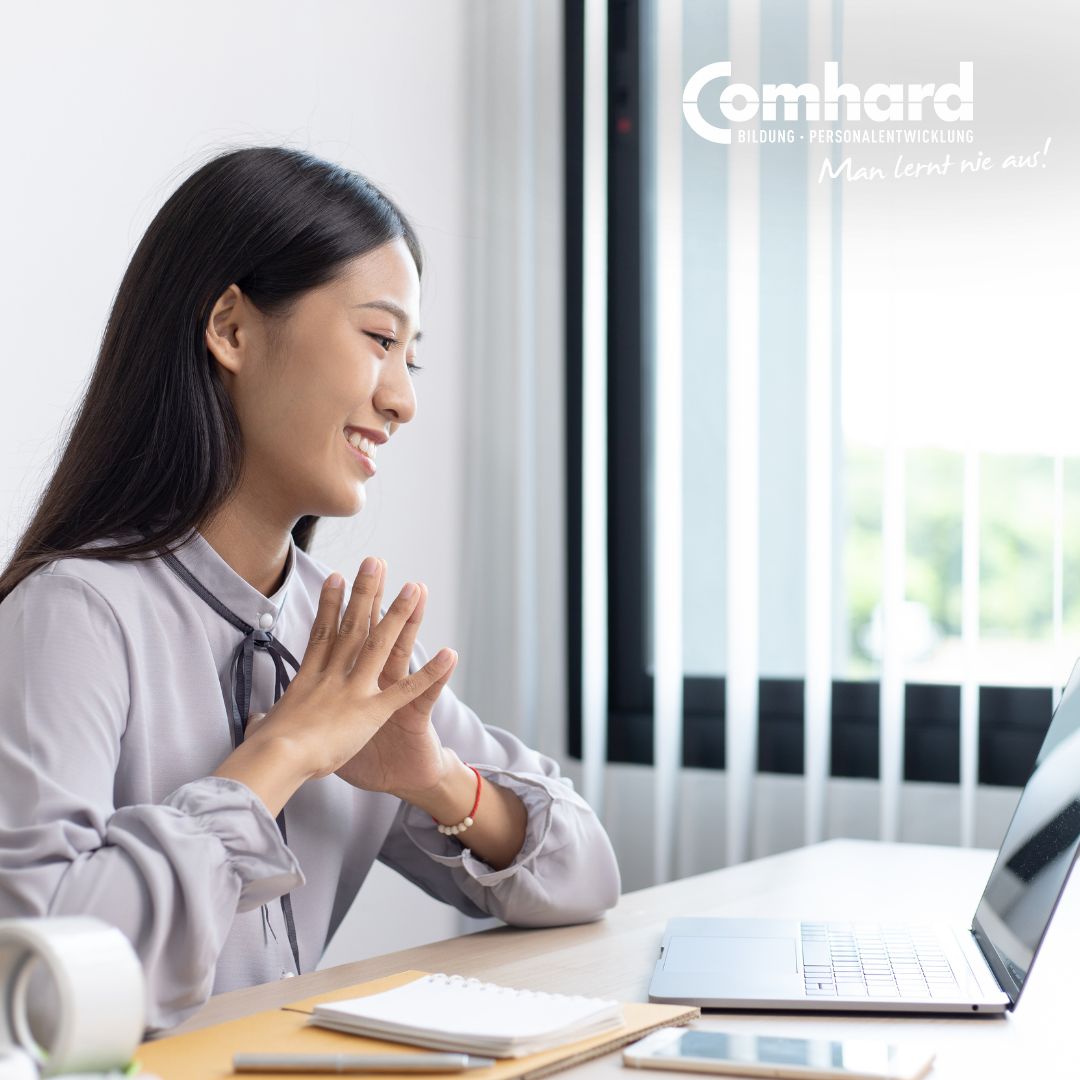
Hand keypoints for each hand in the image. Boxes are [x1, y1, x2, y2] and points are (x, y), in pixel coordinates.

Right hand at [233, 559, 456, 785]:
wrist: (274, 757)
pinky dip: (430, 673)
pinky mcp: (371, 711)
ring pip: (380, 645)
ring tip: (413, 587)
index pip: (322, 633)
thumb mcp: (263, 728)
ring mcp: (353, 689)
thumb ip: (265, 721)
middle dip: (366, 592)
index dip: (330, 604)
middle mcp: (332, 675)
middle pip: (352, 626)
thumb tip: (259, 722)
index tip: (336, 576)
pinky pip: (406, 690)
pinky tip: (448, 655)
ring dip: (399, 615)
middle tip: (375, 562)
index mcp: (307, 678)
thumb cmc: (263, 748)